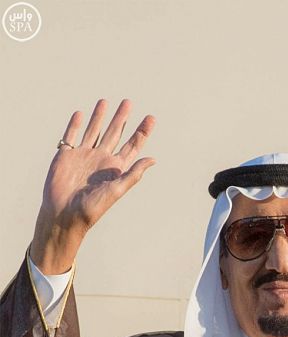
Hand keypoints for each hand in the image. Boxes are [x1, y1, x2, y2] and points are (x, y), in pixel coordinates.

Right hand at [30, 98, 156, 273]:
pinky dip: (75, 125)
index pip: (132, 145)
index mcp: (116, 167)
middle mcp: (102, 159)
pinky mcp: (66, 156)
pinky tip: (80, 114)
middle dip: (122, 118)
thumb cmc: (93, 207)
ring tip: (105, 102)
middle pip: (115, 133)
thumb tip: (153, 159)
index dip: (142, 132)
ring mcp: (84, 156)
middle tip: (128, 102)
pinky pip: (71, 136)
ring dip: (99, 117)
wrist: (64, 213)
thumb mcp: (117, 189)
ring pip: (94, 131)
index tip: (151, 118)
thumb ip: (134, 173)